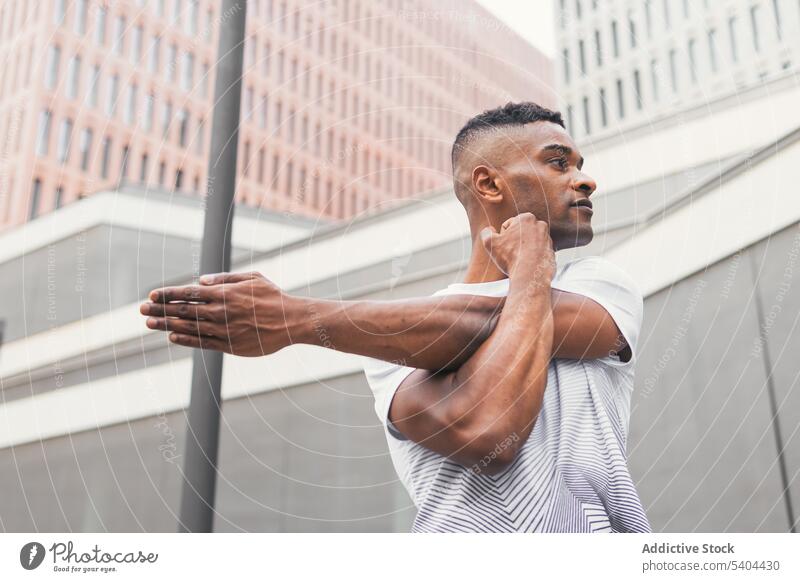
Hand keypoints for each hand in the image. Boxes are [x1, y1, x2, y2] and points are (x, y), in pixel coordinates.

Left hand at [140, 271, 304, 355]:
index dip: (167, 294)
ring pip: (188, 327)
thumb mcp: (253, 278)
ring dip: (166, 324)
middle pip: (183, 310)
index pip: (188, 292)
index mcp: (224, 293)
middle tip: (141, 310)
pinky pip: (202, 343)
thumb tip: (201, 279)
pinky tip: (172, 336)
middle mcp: (220, 311)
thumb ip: (226, 278)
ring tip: (149, 324)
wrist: (291, 322)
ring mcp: (223, 330)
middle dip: (159, 309)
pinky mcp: (229, 345)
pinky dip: (185, 339)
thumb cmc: (273, 297)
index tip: (151, 295)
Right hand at [480, 213, 555, 279]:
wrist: (531, 274)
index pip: (508, 226)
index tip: (504, 246)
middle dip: (514, 241)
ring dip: (523, 249)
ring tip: (519, 259)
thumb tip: (489, 230)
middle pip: (520, 233)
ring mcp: (547, 239)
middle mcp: (540, 225)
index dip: (502, 237)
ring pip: (529, 243)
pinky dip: (532, 257)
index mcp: (526, 218)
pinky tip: (527, 264)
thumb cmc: (511, 257)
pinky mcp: (551, 251)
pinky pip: (537, 253)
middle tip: (511, 253)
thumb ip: (486, 233)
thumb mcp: (490, 243)